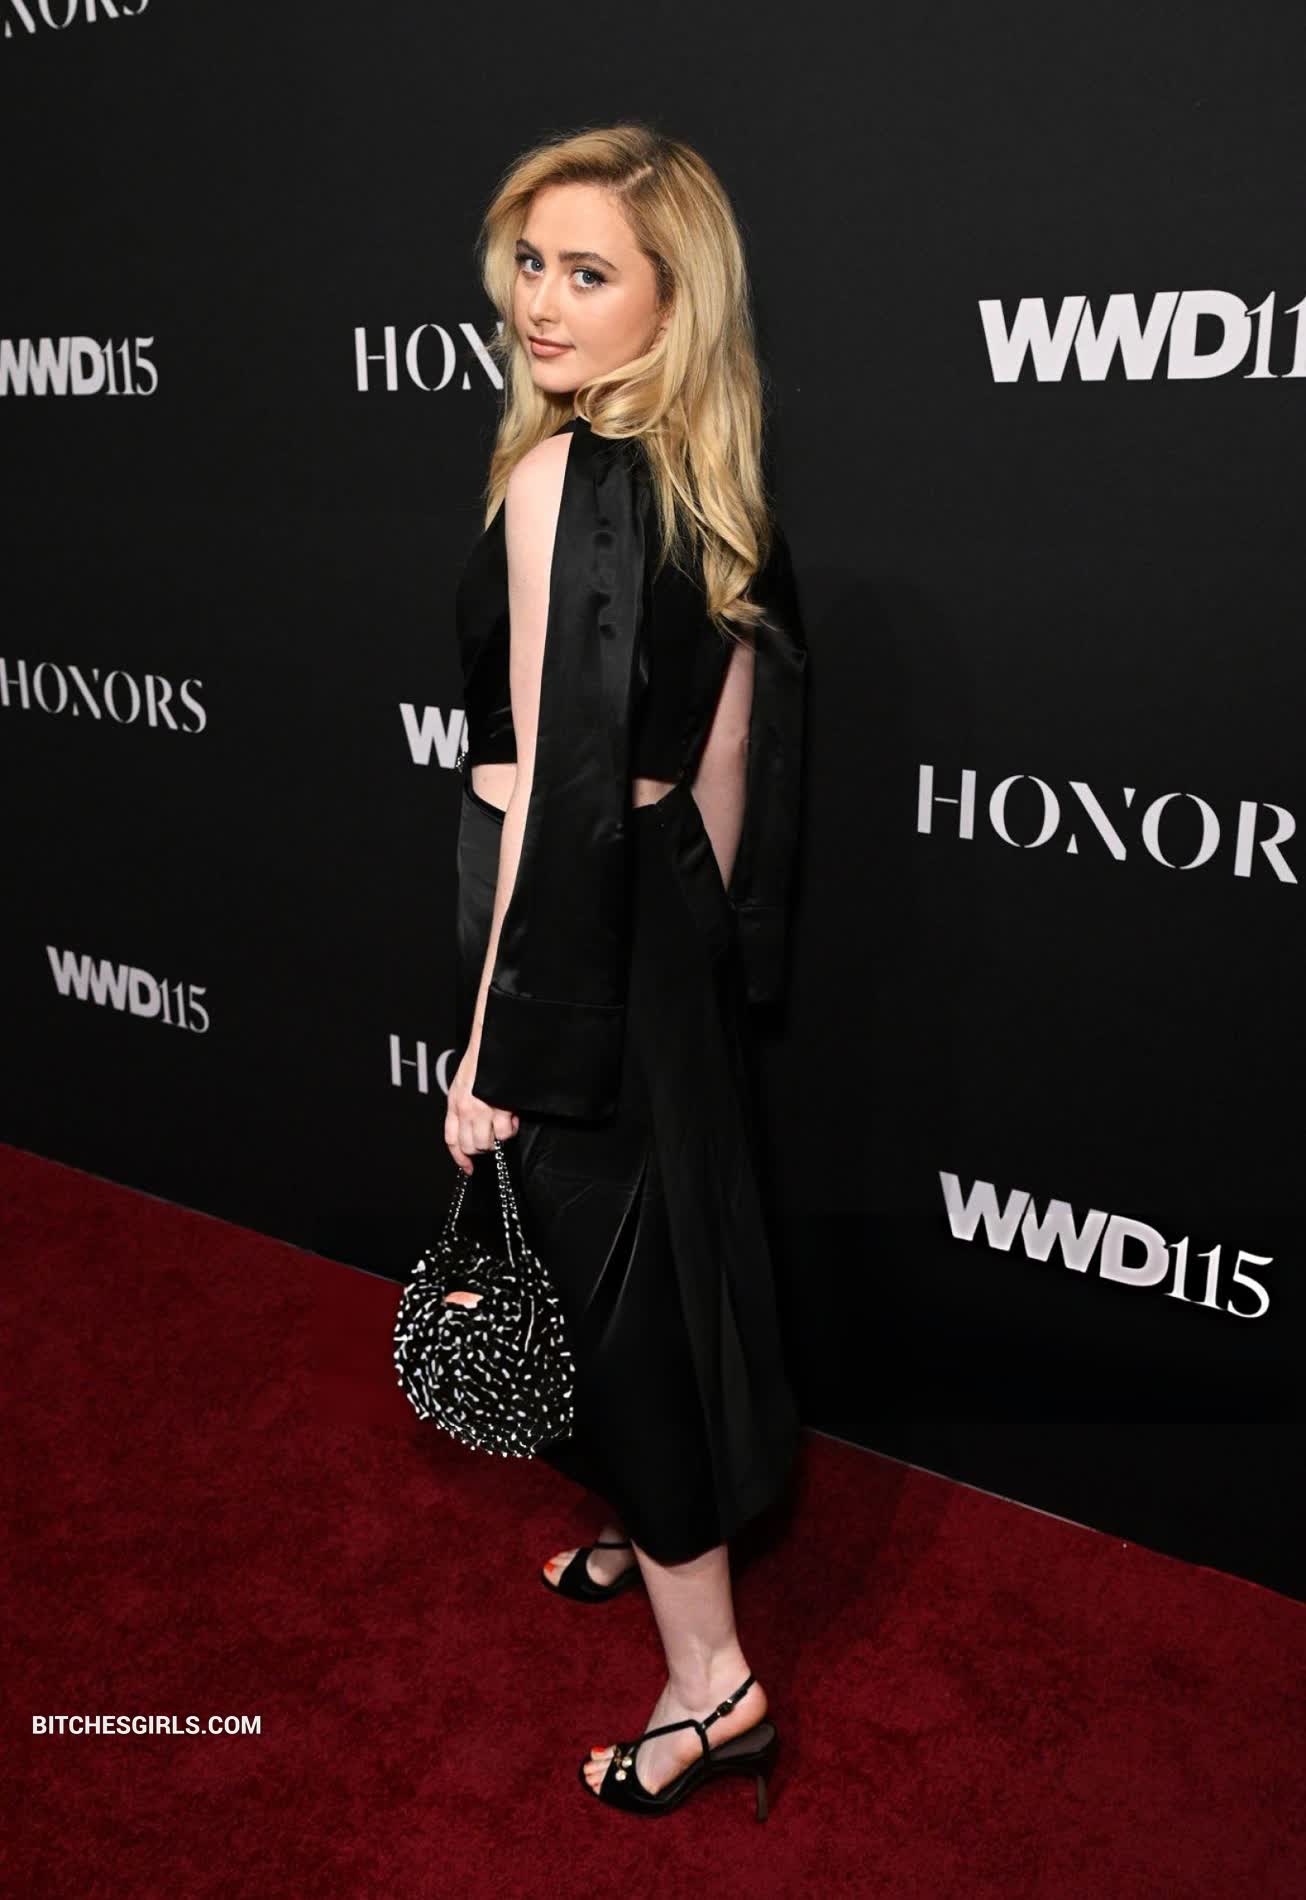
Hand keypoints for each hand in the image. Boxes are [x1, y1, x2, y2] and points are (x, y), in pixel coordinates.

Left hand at [445, 1049, 518, 1174]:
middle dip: (483, 1146)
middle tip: (494, 1134)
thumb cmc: (484, 1059)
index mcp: (454, 1101)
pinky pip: (504, 1133)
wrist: (495, 1040)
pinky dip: (510, 1128)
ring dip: (498, 1138)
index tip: (468, 1168)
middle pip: (470, 1146)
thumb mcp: (465, 1082)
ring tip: (505, 1122)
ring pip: (487, 1143)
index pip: (451, 1140)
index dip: (460, 1158)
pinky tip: (512, 1116)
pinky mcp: (498, 1107)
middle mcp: (464, 1108)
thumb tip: (472, 1127)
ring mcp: (481, 1109)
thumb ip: (465, 1104)